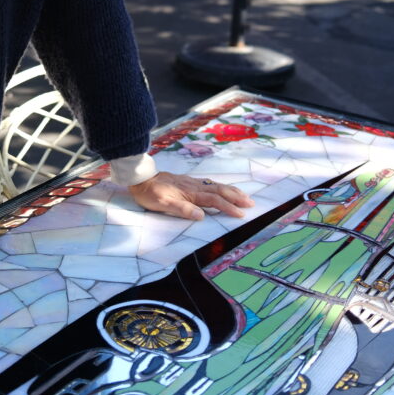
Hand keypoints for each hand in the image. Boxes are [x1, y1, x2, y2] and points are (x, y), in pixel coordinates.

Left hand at [128, 172, 254, 219]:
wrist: (142, 178)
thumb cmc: (150, 193)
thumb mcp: (162, 204)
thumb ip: (182, 209)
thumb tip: (201, 215)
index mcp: (191, 193)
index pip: (214, 201)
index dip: (228, 207)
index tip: (240, 214)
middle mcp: (195, 186)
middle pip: (220, 191)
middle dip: (236, 197)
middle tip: (251, 204)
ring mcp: (193, 183)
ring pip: (217, 186)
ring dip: (232, 191)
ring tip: (244, 196)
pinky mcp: (189, 182)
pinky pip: (210, 184)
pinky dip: (222, 187)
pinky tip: (224, 189)